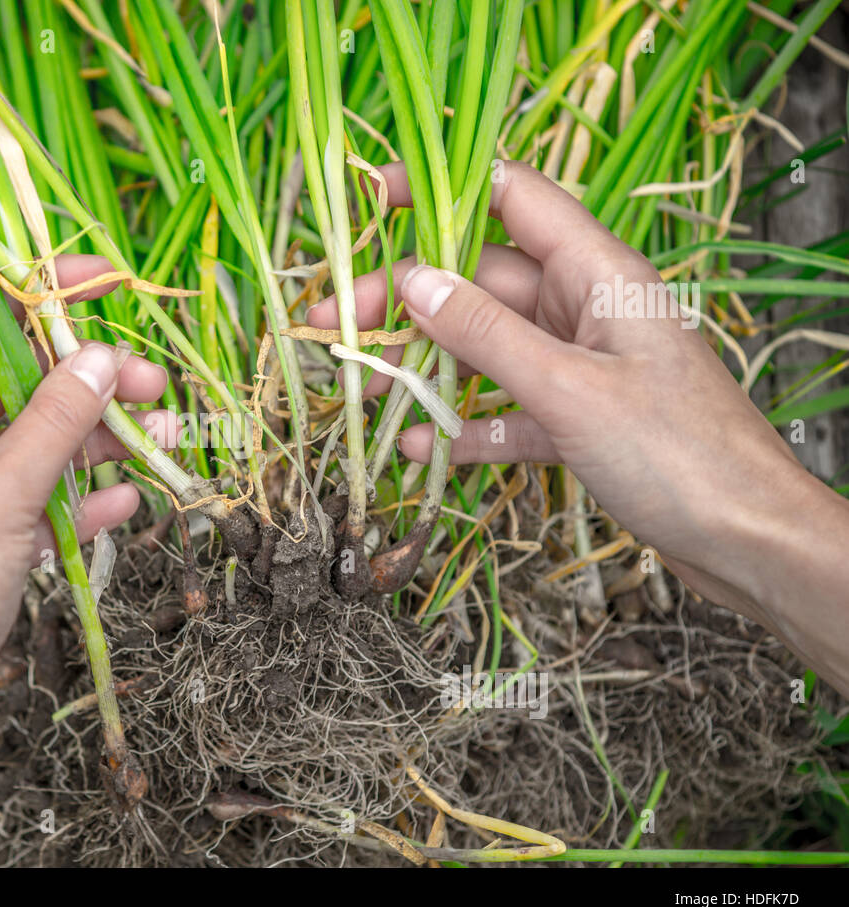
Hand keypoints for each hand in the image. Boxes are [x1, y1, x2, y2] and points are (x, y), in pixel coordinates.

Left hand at [0, 255, 170, 864]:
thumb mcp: (4, 493)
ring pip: (29, 441)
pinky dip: (75, 497)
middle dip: (84, 378)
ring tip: (160, 440)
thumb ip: (56, 420)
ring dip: (93, 440)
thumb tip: (102, 358)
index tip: (101, 284)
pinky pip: (30, 498)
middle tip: (153, 383)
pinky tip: (124, 504)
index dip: (33, 290)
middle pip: (12, 378)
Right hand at [310, 160, 848, 693]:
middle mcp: (586, 308)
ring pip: (486, 347)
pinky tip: (421, 449)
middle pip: (479, 282)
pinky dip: (465, 426)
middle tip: (333, 327)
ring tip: (364, 393)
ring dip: (425, 367)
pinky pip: (506, 408)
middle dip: (405, 300)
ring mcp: (581, 364)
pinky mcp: (579, 419)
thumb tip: (412, 279)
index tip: (370, 202)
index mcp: (598, 273)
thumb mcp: (569, 390)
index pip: (510, 197)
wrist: (748, 542)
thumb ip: (486, 334)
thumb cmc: (678, 455)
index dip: (440, 189)